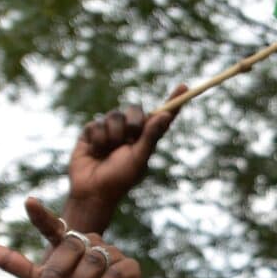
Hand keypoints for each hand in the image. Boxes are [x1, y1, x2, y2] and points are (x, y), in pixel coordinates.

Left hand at [0, 197, 143, 277]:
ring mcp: (112, 254)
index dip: (41, 215)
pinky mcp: (130, 268)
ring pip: (93, 262)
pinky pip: (115, 272)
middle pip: (71, 247)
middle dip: (57, 274)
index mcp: (66, 244)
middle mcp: (89, 243)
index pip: (53, 226)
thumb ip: (15, 265)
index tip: (28, 202)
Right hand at [65, 87, 184, 227]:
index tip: (185, 86)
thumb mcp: (138, 159)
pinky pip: (96, 123)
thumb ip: (150, 136)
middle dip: (132, 123)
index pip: (162, 116)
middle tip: (128, 140)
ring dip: (112, 134)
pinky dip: (97, 139)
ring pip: (114, 115)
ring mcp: (110, 130)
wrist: (92, 191)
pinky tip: (94, 151)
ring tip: (107, 151)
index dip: (174, 101)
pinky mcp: (92, 132)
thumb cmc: (119, 179)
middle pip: (135, 109)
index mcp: (146, 138)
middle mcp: (130, 131)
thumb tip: (165, 115)